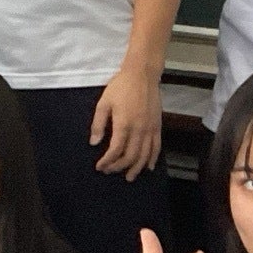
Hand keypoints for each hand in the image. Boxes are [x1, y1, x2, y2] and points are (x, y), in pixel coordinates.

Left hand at [91, 61, 162, 178]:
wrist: (142, 75)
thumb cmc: (120, 87)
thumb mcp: (103, 103)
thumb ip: (98, 124)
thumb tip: (94, 143)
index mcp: (124, 124)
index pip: (116, 150)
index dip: (107, 161)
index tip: (100, 167)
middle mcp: (139, 130)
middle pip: (130, 156)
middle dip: (119, 167)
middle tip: (110, 172)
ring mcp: (150, 129)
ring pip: (145, 155)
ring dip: (136, 168)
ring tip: (129, 177)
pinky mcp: (158, 126)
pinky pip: (157, 147)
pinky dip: (152, 159)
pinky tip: (148, 167)